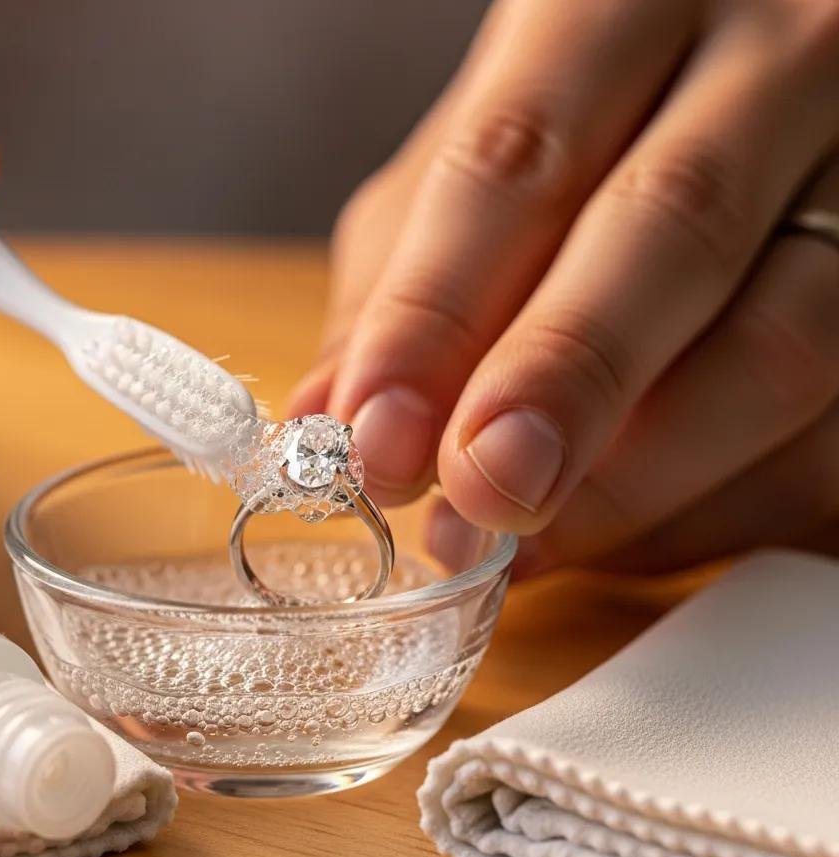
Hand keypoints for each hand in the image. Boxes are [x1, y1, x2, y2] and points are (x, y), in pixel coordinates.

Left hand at [291, 0, 838, 575]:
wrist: (754, 106)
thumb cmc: (588, 140)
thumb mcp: (477, 171)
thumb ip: (401, 285)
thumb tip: (327, 421)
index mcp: (623, 7)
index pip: (517, 159)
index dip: (438, 316)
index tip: (378, 440)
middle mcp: (773, 63)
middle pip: (672, 230)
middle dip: (564, 382)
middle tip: (482, 497)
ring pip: (778, 343)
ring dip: (638, 478)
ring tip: (533, 541)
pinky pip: (816, 437)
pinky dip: (705, 506)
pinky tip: (622, 526)